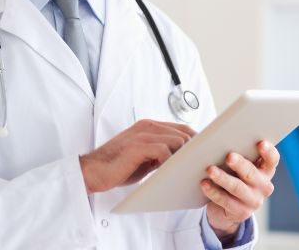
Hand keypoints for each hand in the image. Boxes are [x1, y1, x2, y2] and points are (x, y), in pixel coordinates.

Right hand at [79, 119, 195, 193]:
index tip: (205, 152)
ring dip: (185, 156)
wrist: (92, 171)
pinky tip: (171, 173)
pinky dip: (170, 162)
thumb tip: (182, 160)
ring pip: (176, 140)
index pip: (181, 128)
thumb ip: (160, 153)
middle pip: (183, 133)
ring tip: (191, 169)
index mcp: (149, 127)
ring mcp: (143, 134)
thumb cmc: (117, 167)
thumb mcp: (144, 157)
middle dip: (195, 149)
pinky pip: (164, 151)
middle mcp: (147, 126)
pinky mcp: (138, 146)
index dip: (195, 140)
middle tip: (203, 163)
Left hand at [201, 140, 278, 239]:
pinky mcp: (241, 212)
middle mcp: (263, 186)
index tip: (260, 143)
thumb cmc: (232, 177)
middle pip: (252, 173)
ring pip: (237, 188)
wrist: (227, 209)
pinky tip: (204, 184)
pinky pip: (225, 201)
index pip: (272, 160)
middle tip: (229, 156)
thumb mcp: (238, 166)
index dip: (268, 152)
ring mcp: (253, 201)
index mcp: (265, 170)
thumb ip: (235, 152)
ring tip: (210, 170)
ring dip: (223, 178)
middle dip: (240, 164)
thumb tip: (214, 135)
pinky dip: (213, 192)